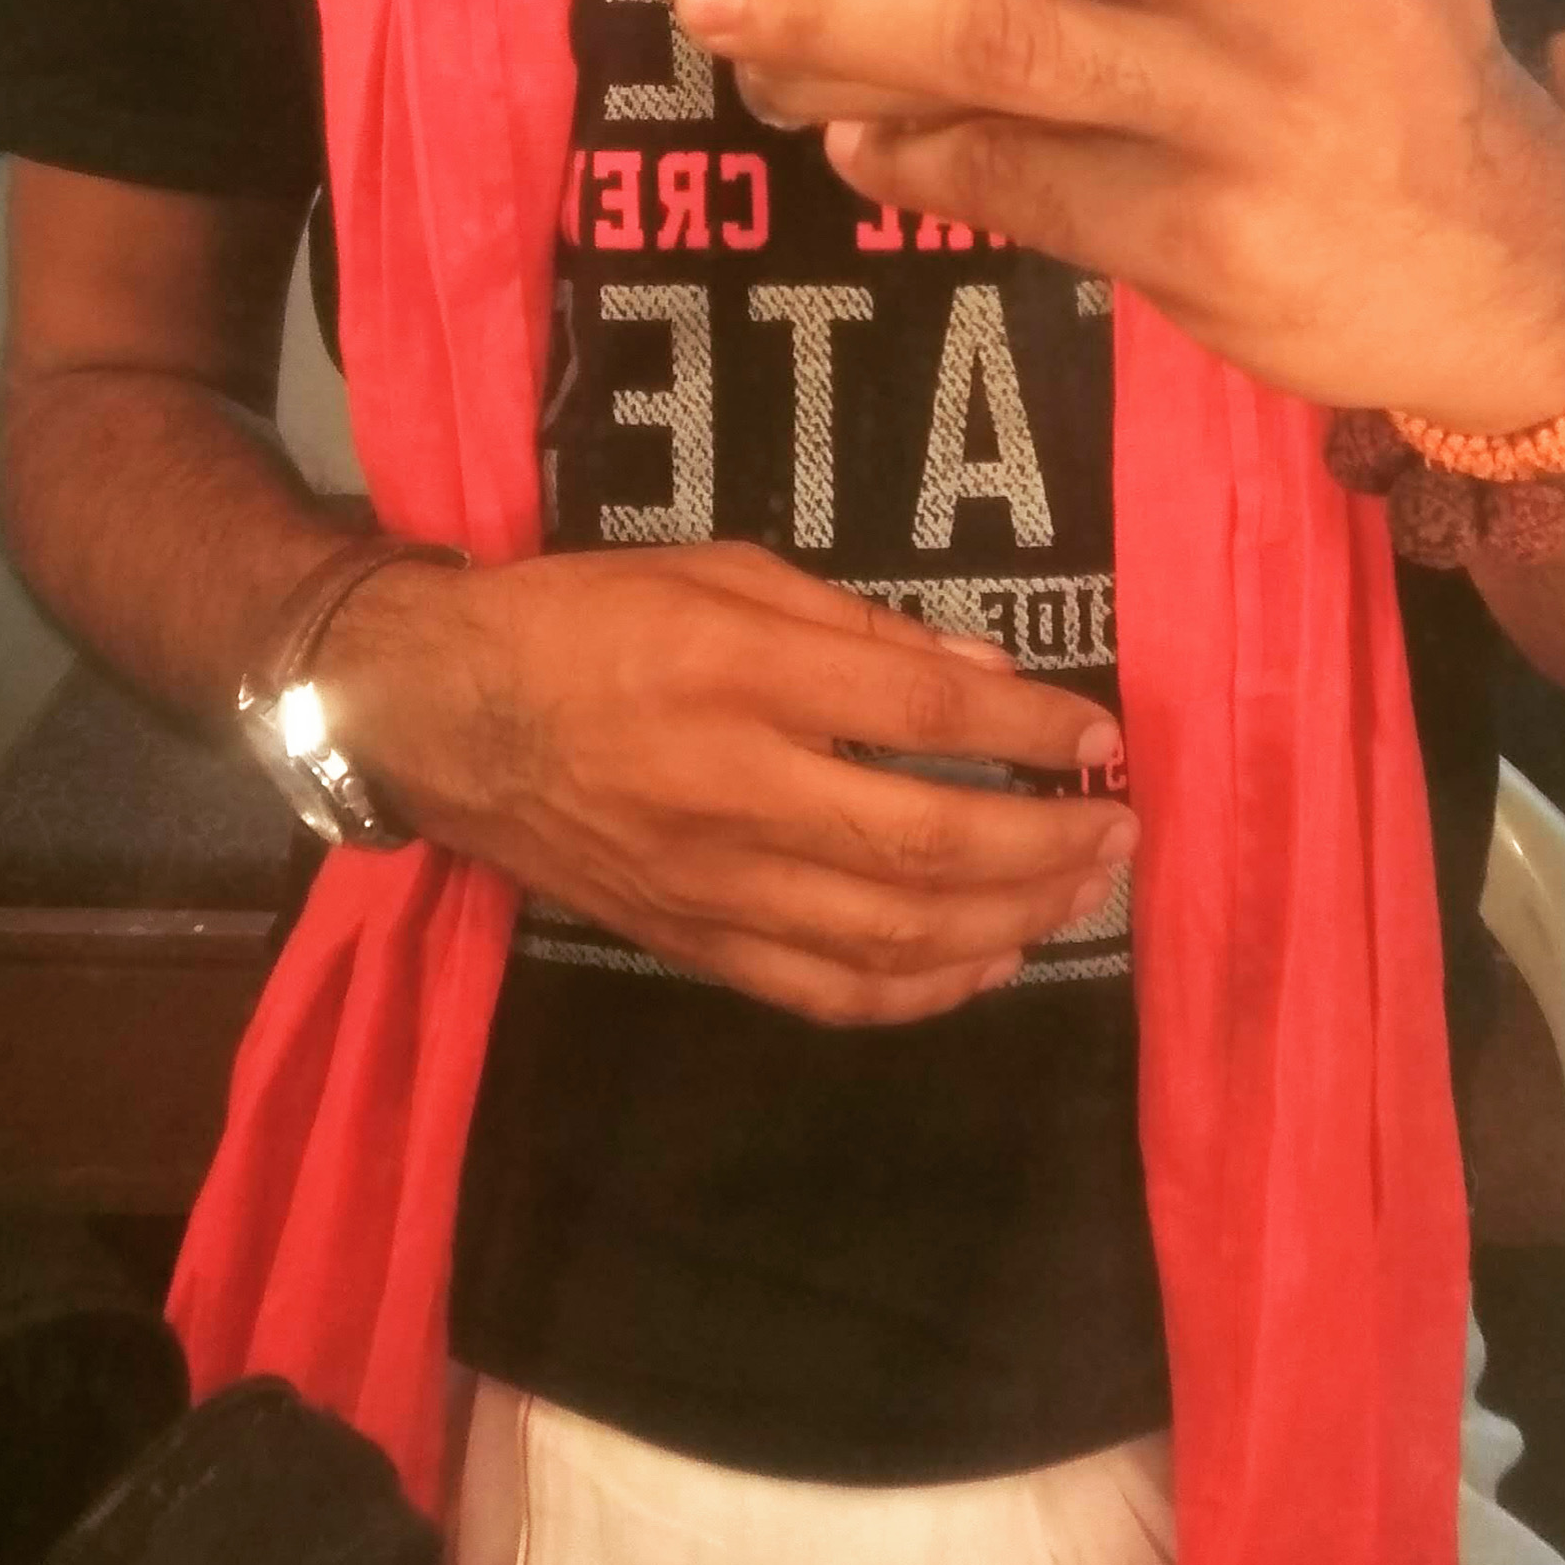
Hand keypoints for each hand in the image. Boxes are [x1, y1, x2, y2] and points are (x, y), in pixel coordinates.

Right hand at [309, 539, 1132, 1028]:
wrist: (443, 716)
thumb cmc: (587, 618)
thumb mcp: (720, 572)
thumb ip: (856, 627)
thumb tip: (984, 669)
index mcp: (742, 671)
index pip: (926, 710)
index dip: (1032, 726)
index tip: (1103, 737)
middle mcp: (736, 787)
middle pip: (929, 838)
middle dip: (1047, 842)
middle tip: (1121, 832)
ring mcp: (714, 884)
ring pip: (893, 933)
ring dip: (1010, 920)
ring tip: (1079, 893)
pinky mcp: (693, 944)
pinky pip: (827, 992)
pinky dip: (923, 992)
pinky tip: (987, 961)